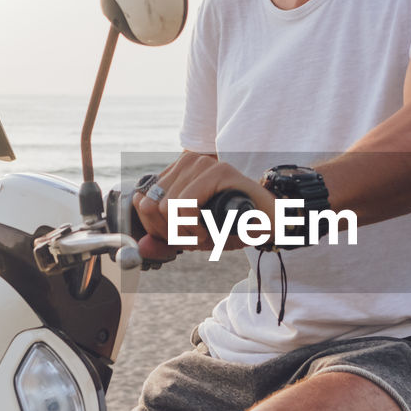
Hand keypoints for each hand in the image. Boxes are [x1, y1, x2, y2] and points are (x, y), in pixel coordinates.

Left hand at [132, 151, 272, 257]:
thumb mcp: (190, 236)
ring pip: (165, 207)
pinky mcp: (217, 171)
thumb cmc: (231, 226)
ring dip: (184, 231)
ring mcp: (202, 163)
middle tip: (195, 236)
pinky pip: (184, 205)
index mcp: (176, 173)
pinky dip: (194, 226)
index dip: (155, 228)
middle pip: (149, 205)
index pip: (140, 200)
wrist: (270, 223)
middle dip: (169, 232)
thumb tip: (141, 247)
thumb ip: (165, 241)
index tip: (179, 235)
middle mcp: (186, 162)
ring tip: (206, 232)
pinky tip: (211, 229)